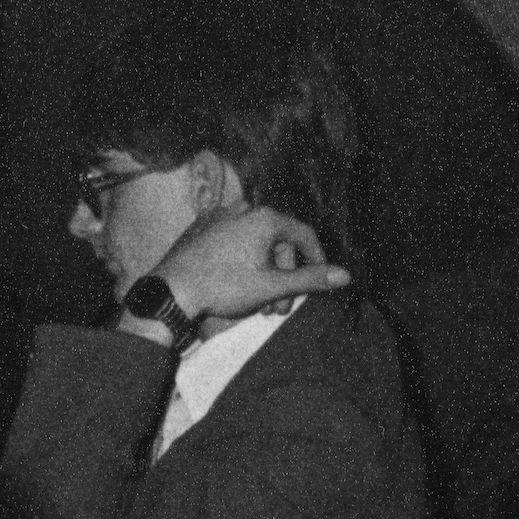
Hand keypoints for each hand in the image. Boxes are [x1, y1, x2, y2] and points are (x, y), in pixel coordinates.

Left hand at [153, 204, 350, 322]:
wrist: (172, 290)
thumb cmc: (223, 287)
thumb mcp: (272, 286)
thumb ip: (310, 278)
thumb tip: (346, 275)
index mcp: (265, 217)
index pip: (304, 235)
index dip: (316, 260)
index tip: (317, 283)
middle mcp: (244, 208)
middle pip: (278, 242)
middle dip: (283, 276)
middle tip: (277, 310)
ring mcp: (220, 215)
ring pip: (254, 242)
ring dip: (262, 271)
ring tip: (256, 302)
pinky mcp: (201, 226)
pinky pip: (232, 240)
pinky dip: (240, 260)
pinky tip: (233, 283)